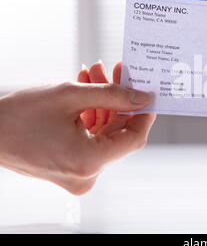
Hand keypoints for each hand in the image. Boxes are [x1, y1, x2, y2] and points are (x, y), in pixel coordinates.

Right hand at [0, 61, 155, 194]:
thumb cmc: (19, 115)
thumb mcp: (70, 96)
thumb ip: (113, 95)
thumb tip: (143, 98)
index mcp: (89, 162)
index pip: (134, 138)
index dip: (144, 113)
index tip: (148, 91)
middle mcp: (86, 174)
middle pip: (117, 133)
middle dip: (117, 99)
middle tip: (117, 70)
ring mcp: (78, 173)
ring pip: (104, 133)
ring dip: (102, 102)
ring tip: (96, 72)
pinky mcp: (70, 167)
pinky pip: (90, 139)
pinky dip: (90, 115)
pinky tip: (87, 89)